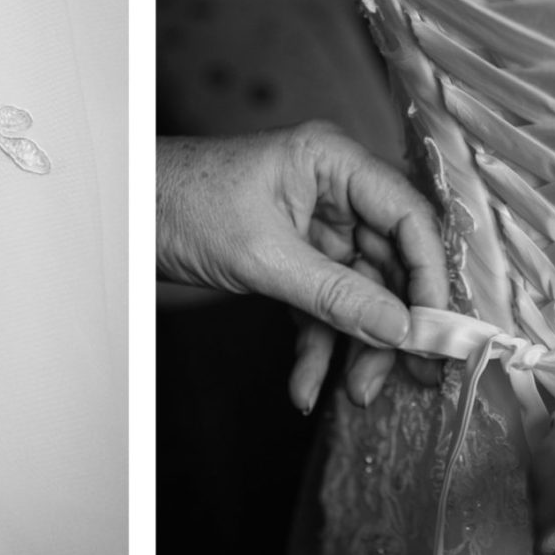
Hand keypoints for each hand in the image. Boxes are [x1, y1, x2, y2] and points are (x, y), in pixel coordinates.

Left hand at [157, 123, 447, 411]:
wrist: (119, 216)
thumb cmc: (175, 203)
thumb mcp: (263, 256)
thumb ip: (335, 295)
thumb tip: (399, 329)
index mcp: (333, 162)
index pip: (408, 217)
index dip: (428, 275)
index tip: (435, 328)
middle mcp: (333, 192)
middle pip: (389, 263)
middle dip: (391, 324)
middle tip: (408, 373)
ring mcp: (314, 228)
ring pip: (359, 294)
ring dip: (356, 347)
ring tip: (355, 391)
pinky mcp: (293, 260)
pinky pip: (322, 307)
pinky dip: (317, 348)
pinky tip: (306, 385)